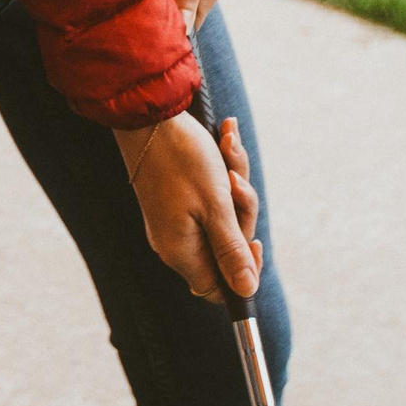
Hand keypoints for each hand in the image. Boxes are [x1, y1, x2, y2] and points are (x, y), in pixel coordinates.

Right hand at [113, 111, 262, 304]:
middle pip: (225, 245)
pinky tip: (225, 138)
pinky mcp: (177, 196)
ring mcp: (175, 218)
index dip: (242, 270)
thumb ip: (232, 250)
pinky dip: (222, 169)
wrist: (150, 113)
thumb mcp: (216, 205)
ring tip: (228, 146)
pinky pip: (211, 194)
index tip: (256, 242)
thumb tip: (246, 291)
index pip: (219, 287)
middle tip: (236, 181)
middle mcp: (176, 240)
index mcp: (181, 252)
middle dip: (241, 210)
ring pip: (223, 214)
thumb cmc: (182, 158)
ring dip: (234, 181)